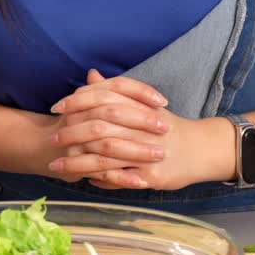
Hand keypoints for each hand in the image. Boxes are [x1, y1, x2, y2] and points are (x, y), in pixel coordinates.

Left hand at [49, 71, 235, 189]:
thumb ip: (115, 90)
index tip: (56, 107)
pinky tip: (84, 179)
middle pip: (100, 127)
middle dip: (72, 133)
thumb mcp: (143, 103)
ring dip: (77, 162)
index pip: (103, 98)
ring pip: (105, 157)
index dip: (77, 102)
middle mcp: (142, 127)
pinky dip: (100, 179)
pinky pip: (120, 178)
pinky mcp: (151, 175)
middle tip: (53, 139)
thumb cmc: (166, 125)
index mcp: (140, 106)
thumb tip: (89, 75)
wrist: (201, 149)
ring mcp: (146, 152)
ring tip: (56, 166)